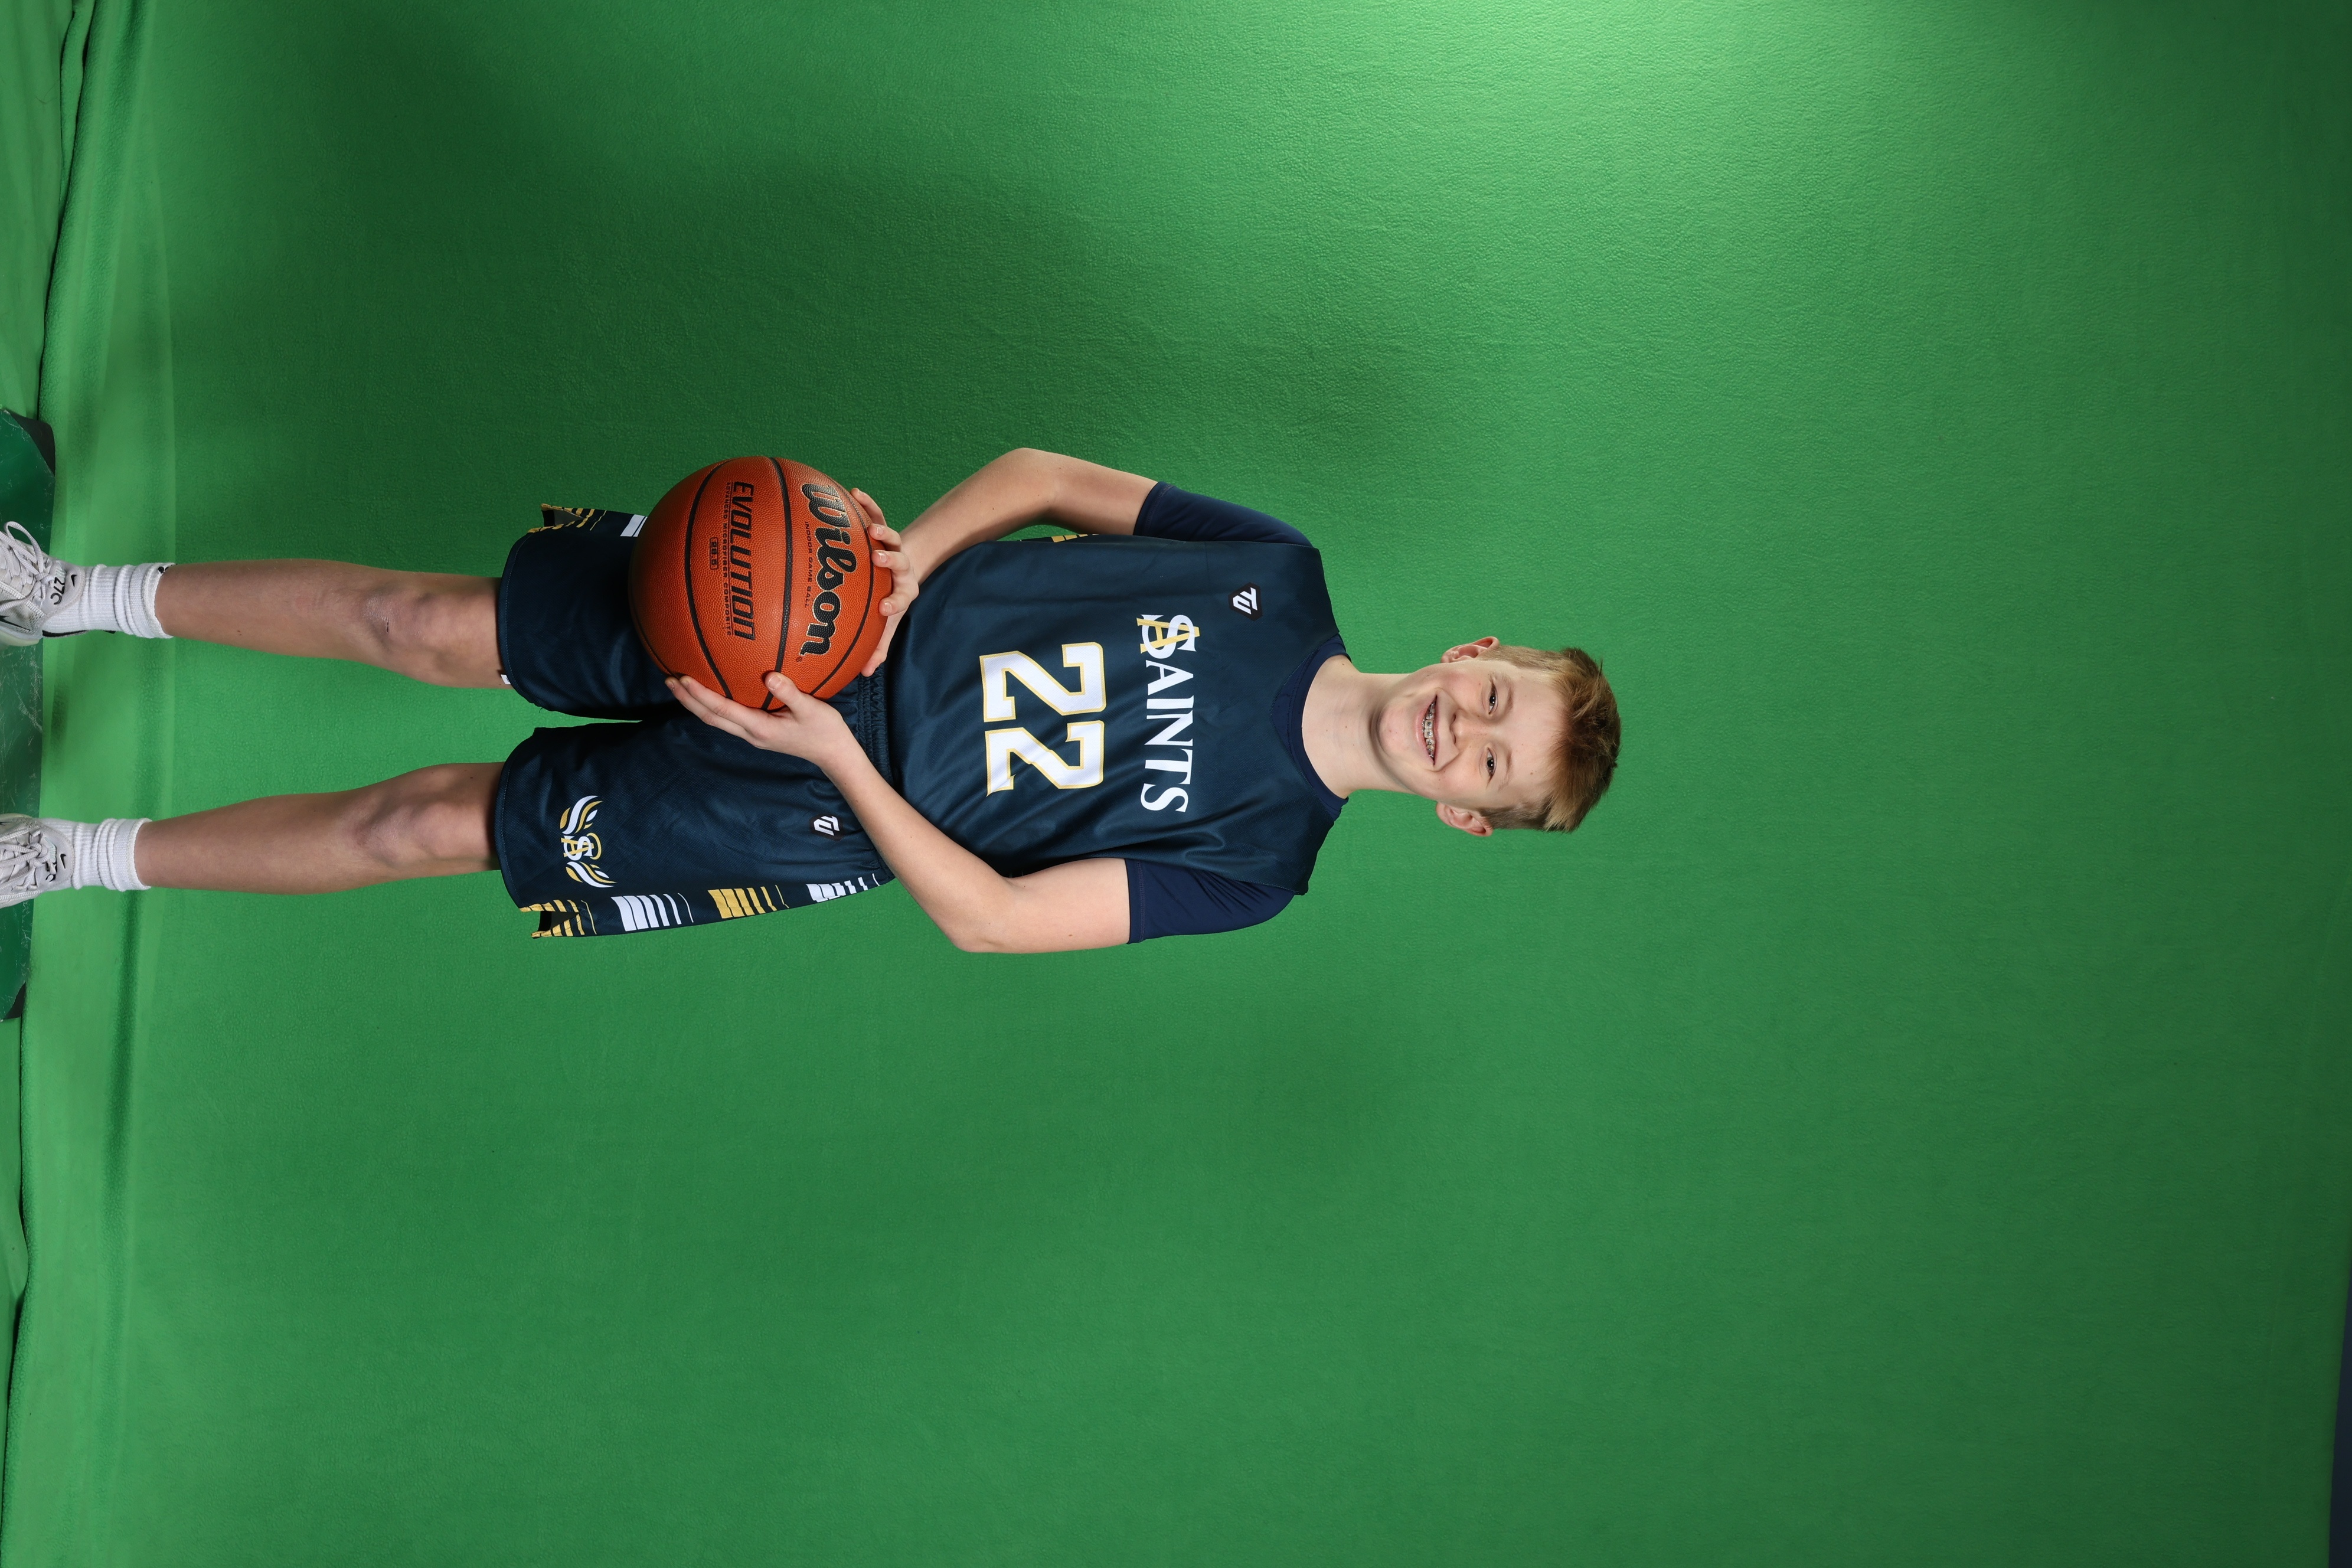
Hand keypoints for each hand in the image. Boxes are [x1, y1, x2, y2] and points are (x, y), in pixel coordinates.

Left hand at [668, 672, 865, 772]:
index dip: (700, 695)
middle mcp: (751, 734)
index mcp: (760, 728)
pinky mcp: (757, 732)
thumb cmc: (826, 730)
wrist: (833, 754)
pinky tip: (708, 693)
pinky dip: (711, 705)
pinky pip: (727, 718)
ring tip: (679, 685)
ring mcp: (752, 735)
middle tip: (668, 679)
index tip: (683, 678)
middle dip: (687, 700)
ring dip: (695, 704)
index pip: (722, 710)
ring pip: (715, 720)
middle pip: (710, 718)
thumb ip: (790, 693)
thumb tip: (769, 675)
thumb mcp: (813, 709)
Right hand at [854, 487, 922, 675]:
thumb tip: (865, 673)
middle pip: (899, 561)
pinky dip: (868, 503)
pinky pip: (876, 512)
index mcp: (902, 592)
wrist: (901, 569)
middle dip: (890, 559)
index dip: (893, 603)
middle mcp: (899, 567)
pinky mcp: (882, 527)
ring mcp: (891, 545)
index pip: (900, 598)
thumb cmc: (887, 599)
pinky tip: (855, 492)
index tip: (883, 608)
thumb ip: (878, 646)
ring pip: (891, 536)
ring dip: (883, 529)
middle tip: (878, 557)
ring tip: (870, 527)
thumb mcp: (886, 623)